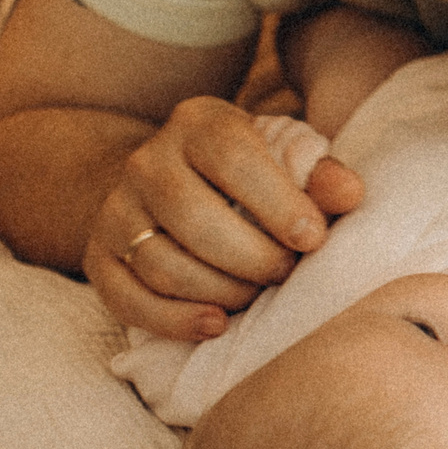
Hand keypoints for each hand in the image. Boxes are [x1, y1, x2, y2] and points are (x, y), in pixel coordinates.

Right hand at [82, 96, 364, 340]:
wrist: (175, 184)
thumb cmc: (253, 175)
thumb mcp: (287, 160)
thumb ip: (319, 175)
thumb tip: (349, 194)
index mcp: (199, 123)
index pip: (233, 157)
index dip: (278, 203)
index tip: (314, 239)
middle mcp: (147, 162)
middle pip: (194, 218)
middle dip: (252, 257)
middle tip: (286, 272)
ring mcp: (116, 210)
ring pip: (162, 264)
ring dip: (221, 290)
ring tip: (257, 294)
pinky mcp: (98, 257)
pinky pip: (127, 298)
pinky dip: (174, 320)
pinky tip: (217, 325)